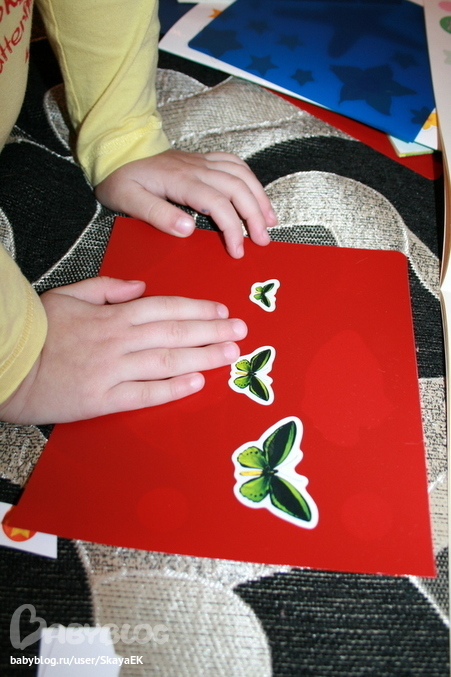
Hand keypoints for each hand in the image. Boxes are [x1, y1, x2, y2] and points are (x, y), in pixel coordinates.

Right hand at [0, 277, 246, 424]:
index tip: (221, 311)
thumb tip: (139, 287)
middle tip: (241, 331)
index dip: (197, 309)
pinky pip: (147, 393)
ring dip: (204, 356)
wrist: (10, 364)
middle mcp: (119, 341)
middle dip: (213, 331)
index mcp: (113, 315)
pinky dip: (174, 388)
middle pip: (176, 332)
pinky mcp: (105, 399)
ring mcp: (114, 370)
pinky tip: (197, 382)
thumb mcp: (69, 295)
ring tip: (231, 354)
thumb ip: (106, 289)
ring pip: (168, 361)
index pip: (165, 308)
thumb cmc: (38, 329)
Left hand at [94, 149, 277, 258]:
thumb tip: (188, 229)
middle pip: (237, 188)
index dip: (232, 228)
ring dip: (259, 197)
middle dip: (254, 216)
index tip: (237, 250)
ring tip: (270, 221)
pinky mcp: (203, 160)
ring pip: (241, 175)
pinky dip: (250, 179)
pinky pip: (234, 163)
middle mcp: (196, 168)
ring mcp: (202, 162)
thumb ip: (158, 214)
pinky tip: (257, 194)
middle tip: (262, 241)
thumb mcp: (128, 200)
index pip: (217, 203)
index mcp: (180, 180)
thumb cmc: (122, 178)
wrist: (118, 151)